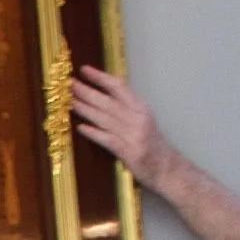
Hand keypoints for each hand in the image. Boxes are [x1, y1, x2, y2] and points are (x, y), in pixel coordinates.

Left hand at [71, 65, 171, 187]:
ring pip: (105, 118)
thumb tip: (101, 97)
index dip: (100, 77)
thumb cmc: (153, 145)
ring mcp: (134, 135)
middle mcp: (137, 118)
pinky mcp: (130, 152)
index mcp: (141, 108)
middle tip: (70, 83)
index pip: (119, 87)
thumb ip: (126, 109)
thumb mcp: (143, 121)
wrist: (169, 169)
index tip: (84, 70)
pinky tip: (80, 128)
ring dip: (85, 109)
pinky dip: (93, 133)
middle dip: (87, 91)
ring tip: (70, 101)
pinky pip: (107, 139)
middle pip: (108, 101)